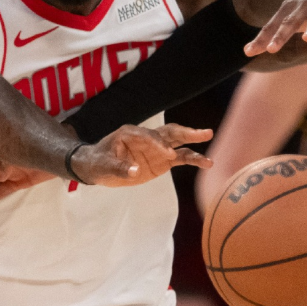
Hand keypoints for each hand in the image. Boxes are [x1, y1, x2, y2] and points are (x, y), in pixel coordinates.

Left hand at [70, 123, 213, 186]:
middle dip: (186, 133)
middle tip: (204, 134)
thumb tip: (135, 172)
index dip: (159, 144)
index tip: (169, 155)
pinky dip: (192, 160)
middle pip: (169, 133)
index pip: (148, 136)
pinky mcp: (161, 160)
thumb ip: (119, 168)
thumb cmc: (98, 162)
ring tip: (210, 159)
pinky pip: (180, 159)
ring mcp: (156, 148)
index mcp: (130, 134)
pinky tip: (207, 163)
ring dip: (194, 147)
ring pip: (178, 144)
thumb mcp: (103, 166)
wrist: (97, 167)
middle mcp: (147, 138)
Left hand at [244, 0, 306, 55]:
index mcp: (289, 10)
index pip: (272, 26)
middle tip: (271, 49)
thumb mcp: (290, 20)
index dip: (261, 39)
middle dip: (281, 35)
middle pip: (290, 21)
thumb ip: (271, 35)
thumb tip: (247, 51)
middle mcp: (304, 6)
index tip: (249, 52)